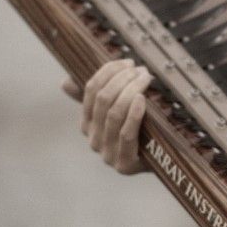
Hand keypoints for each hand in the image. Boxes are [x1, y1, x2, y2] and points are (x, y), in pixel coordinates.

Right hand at [62, 58, 151, 173]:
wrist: (162, 163)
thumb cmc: (141, 133)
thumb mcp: (119, 114)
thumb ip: (97, 98)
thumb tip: (65, 83)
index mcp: (87, 124)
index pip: (91, 91)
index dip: (108, 72)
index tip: (128, 62)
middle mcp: (93, 139)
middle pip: (103, 100)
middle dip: (123, 79)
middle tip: (141, 70)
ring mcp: (107, 153)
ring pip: (115, 114)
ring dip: (131, 91)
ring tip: (146, 79)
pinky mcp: (124, 164)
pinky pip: (127, 134)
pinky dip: (134, 114)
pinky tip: (141, 99)